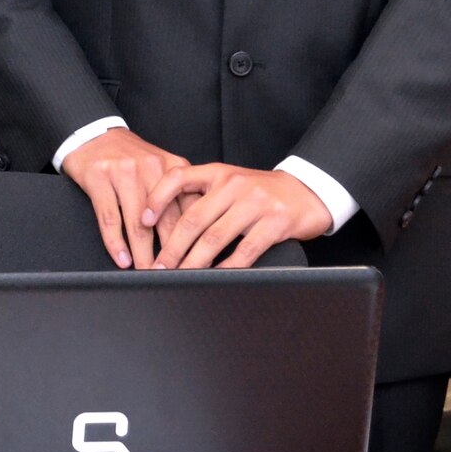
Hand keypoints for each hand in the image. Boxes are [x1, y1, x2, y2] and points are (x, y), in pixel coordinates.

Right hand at [62, 128, 189, 268]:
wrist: (95, 134)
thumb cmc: (131, 158)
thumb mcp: (161, 169)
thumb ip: (179, 195)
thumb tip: (196, 235)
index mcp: (173, 168)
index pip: (189, 210)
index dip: (192, 241)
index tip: (192, 264)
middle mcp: (151, 168)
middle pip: (166, 221)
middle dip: (170, 254)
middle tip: (172, 276)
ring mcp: (124, 173)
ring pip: (138, 224)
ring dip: (143, 255)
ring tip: (147, 274)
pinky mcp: (99, 178)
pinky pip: (109, 218)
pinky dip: (116, 243)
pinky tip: (122, 259)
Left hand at [145, 163, 332, 268]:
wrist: (308, 190)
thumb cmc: (262, 192)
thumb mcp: (231, 182)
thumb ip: (204, 196)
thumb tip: (168, 226)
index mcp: (218, 173)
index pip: (179, 177)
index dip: (157, 198)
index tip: (142, 220)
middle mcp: (234, 185)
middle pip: (193, 218)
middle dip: (172, 246)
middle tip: (158, 266)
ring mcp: (255, 203)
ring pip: (215, 238)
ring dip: (193, 262)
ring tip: (179, 276)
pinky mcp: (274, 222)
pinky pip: (245, 251)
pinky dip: (227, 268)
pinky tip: (215, 278)